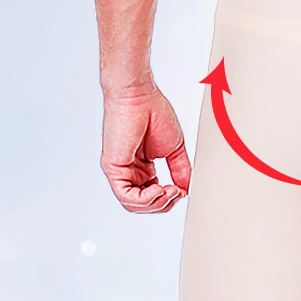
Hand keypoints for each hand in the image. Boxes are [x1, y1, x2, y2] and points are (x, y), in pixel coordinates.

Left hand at [101, 84, 191, 212]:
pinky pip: (125, 196)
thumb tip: (187, 189)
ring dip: (155, 203)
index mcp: (143, 167)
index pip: (153, 196)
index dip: (169, 198)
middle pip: (144, 204)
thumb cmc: (153, 111)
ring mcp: (120, 171)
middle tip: (177, 192)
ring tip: (169, 190)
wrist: (139, 95)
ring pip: (133, 204)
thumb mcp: (174, 148)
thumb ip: (180, 170)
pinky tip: (157, 188)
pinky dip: (144, 199)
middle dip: (163, 204)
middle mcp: (130, 171)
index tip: (182, 189)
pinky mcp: (113, 169)